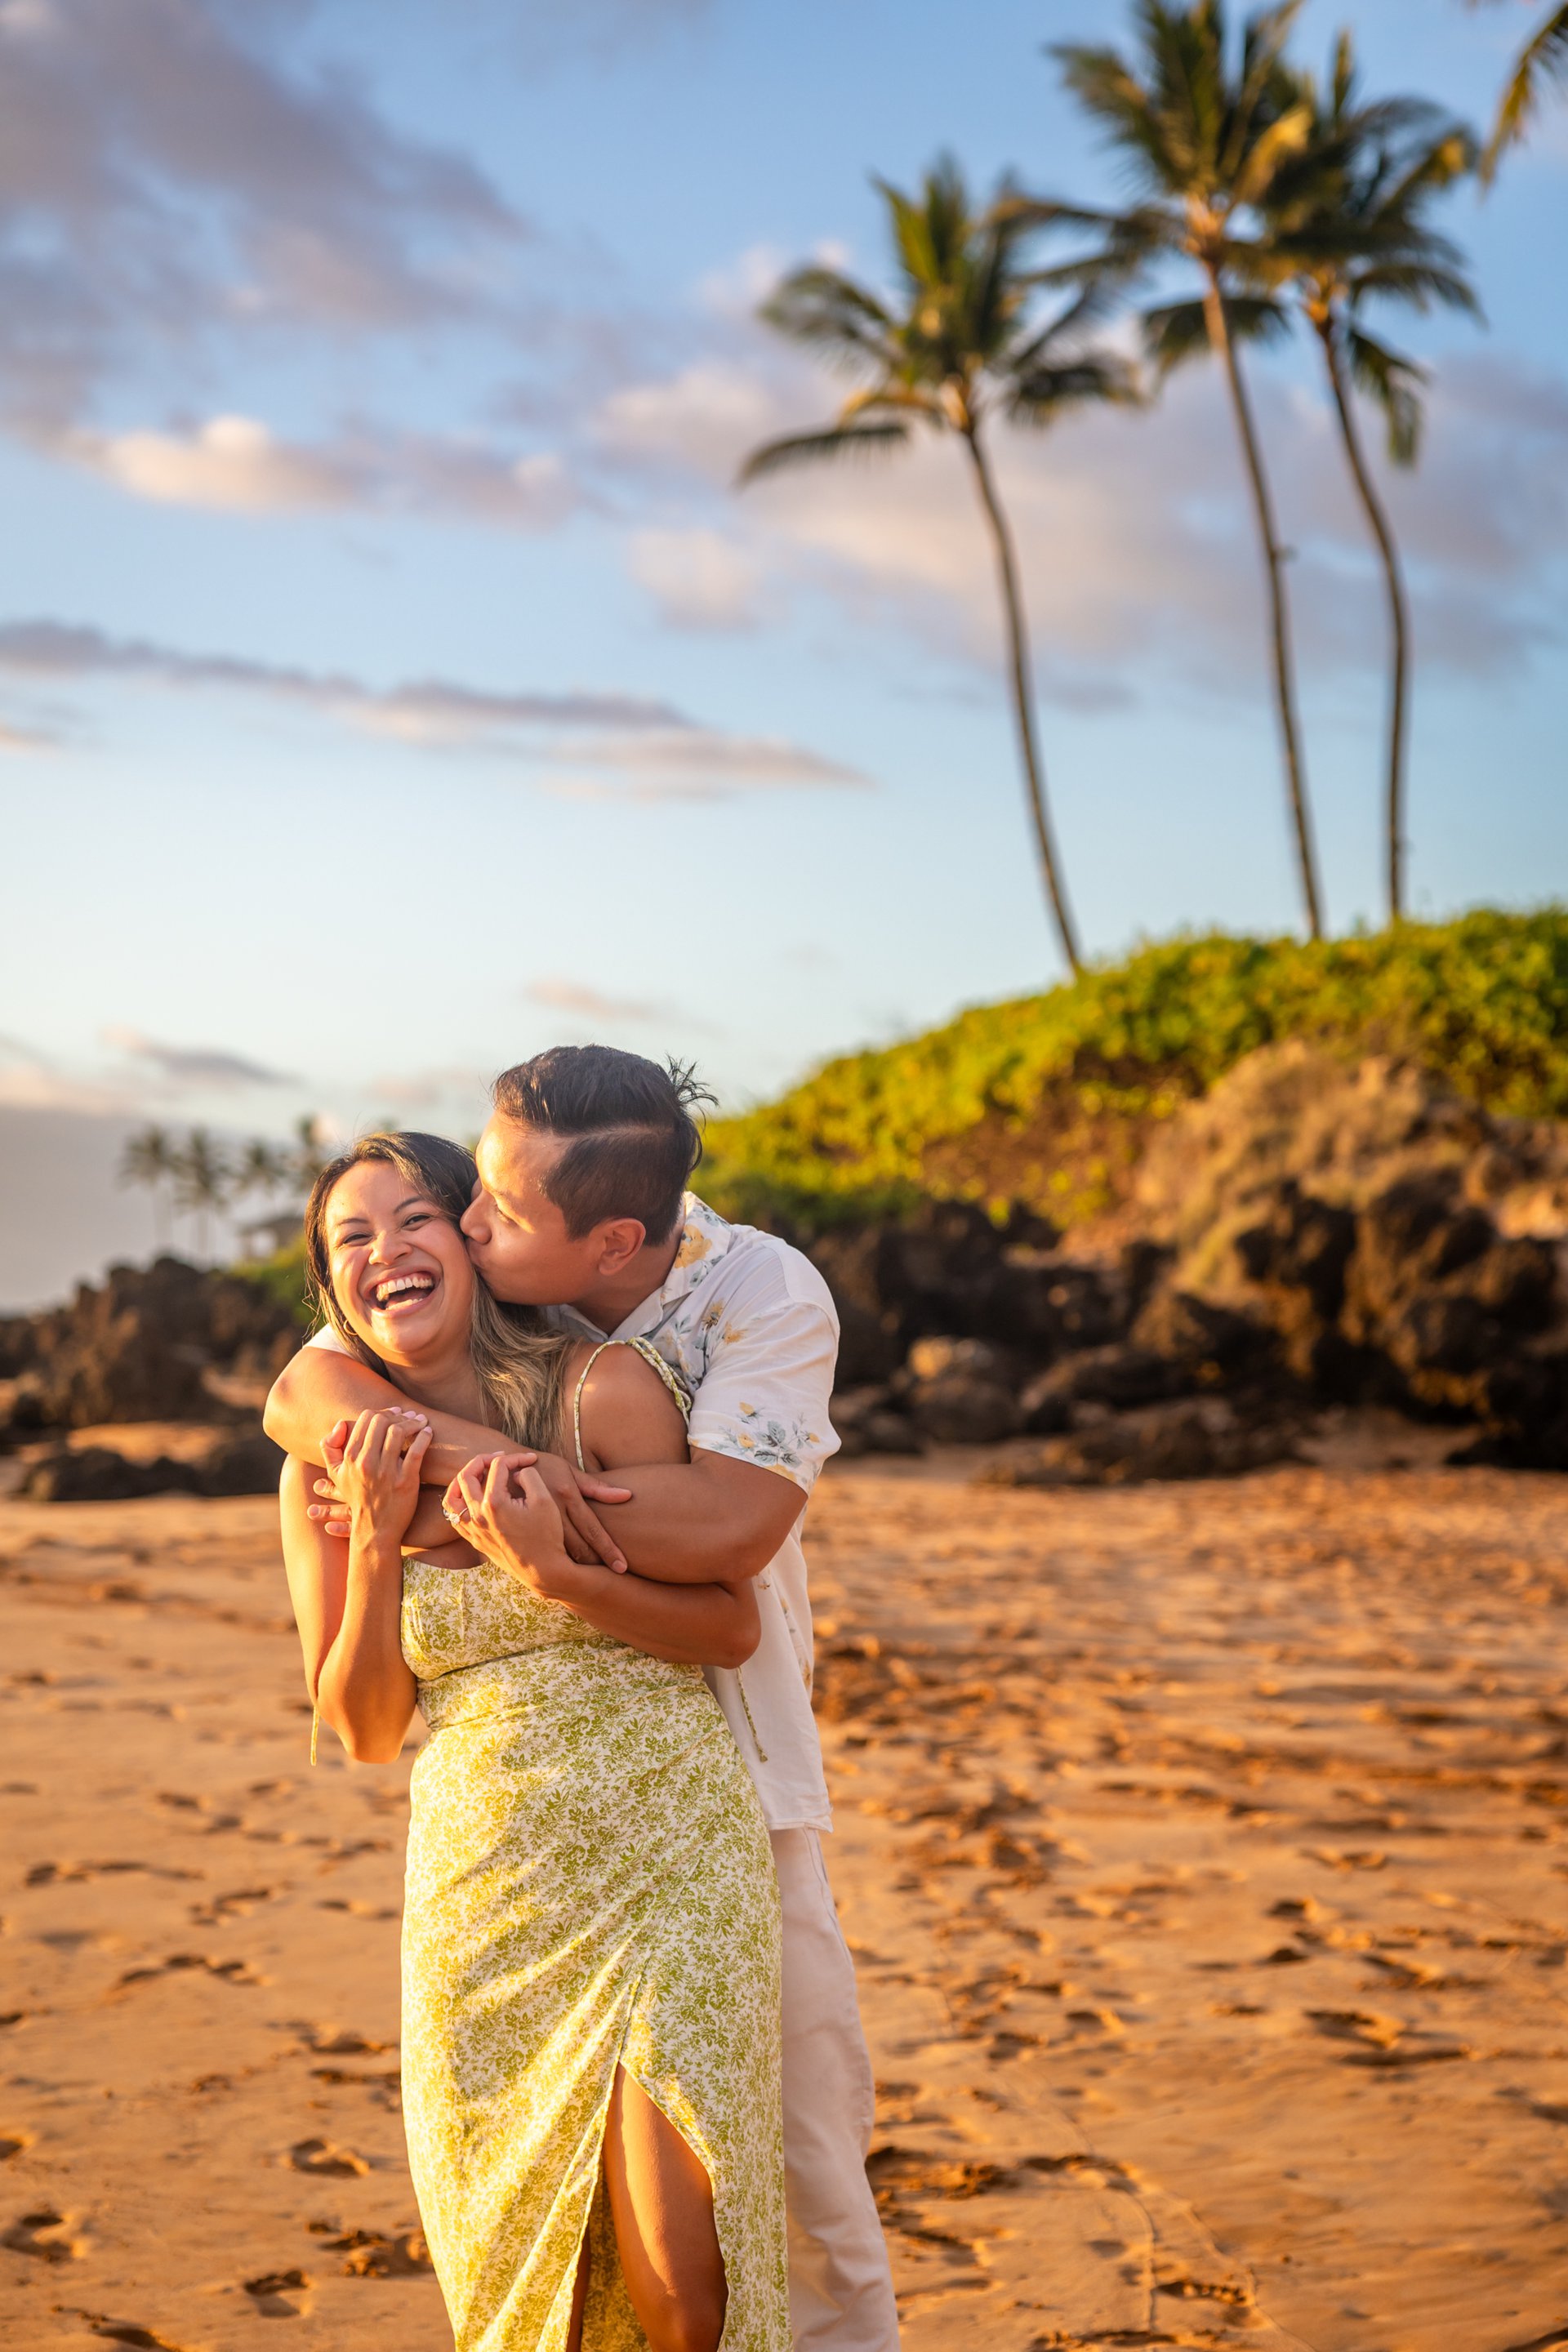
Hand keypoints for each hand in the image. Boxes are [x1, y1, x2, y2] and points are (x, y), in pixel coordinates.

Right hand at [333, 1409, 431, 1550]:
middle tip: (408, 1416)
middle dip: (398, 1415)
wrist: (375, 1529)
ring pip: (399, 1432)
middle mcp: (366, 1463)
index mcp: (350, 1458)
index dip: (382, 1412)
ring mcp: (386, 1472)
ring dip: (413, 1422)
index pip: (367, 1419)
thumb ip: (329, 1448)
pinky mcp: (406, 1481)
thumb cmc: (357, 1497)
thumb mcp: (336, 1475)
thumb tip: (340, 1424)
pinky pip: (417, 1451)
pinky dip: (424, 1437)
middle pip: (383, 1422)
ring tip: (420, 1422)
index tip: (393, 1414)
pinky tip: (428, 1433)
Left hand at [444, 1453, 575, 1598]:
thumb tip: (515, 1472)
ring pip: (450, 1497)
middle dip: (482, 1460)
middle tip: (499, 1458)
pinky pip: (453, 1517)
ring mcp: (472, 1529)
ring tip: (476, 1474)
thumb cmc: (546, 1535)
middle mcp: (477, 1515)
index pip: (498, 1467)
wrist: (542, 1569)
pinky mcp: (473, 1539)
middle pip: (466, 1475)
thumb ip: (528, 1476)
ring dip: (461, 1481)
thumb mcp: (544, 1499)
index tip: (530, 1459)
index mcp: (494, 1503)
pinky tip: (473, 1498)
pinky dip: (458, 1503)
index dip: (516, 1458)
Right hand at [476, 1449, 631, 1572]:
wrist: (502, 1467)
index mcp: (567, 1495)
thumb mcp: (569, 1471)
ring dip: (577, 1569)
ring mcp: (535, 1521)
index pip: (593, 1529)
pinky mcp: (523, 1528)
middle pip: (578, 1547)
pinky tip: (565, 1576)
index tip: (622, 1567)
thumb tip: (628, 1496)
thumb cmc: (544, 1466)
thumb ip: (597, 1487)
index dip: (608, 1550)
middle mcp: (552, 1510)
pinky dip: (556, 1563)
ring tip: (593, 1583)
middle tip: (612, 1580)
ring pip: (560, 1553)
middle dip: (595, 1565)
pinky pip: (542, 1550)